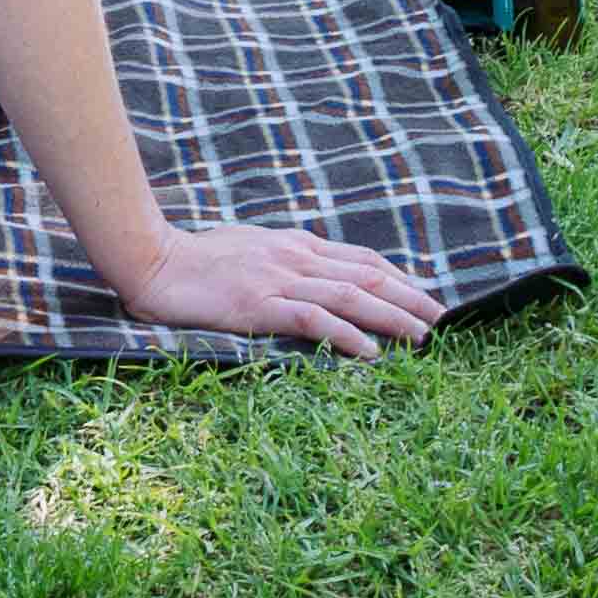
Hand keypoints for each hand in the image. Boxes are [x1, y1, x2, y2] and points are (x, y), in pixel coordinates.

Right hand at [108, 222, 448, 357]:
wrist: (154, 260)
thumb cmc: (197, 258)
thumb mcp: (251, 249)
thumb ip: (284, 260)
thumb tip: (313, 275)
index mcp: (295, 245)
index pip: (360, 259)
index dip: (398, 278)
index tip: (426, 296)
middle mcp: (295, 257)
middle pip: (366, 276)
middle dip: (409, 297)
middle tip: (443, 318)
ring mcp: (278, 279)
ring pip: (349, 296)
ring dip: (391, 316)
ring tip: (423, 336)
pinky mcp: (259, 305)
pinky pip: (312, 319)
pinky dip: (345, 335)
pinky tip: (369, 353)